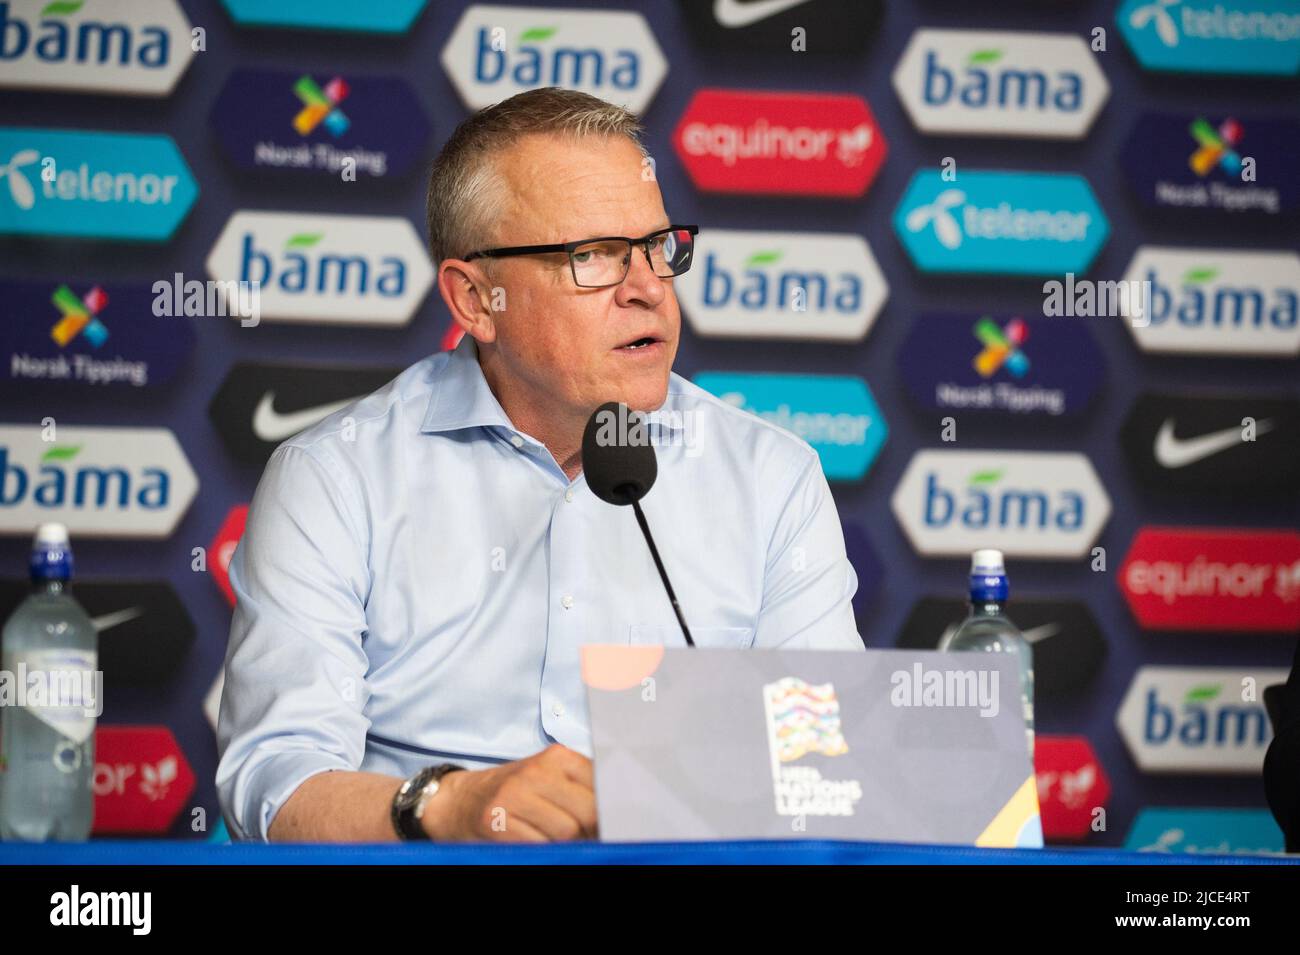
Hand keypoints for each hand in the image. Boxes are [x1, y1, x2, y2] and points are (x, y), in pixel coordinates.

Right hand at [421, 744, 597, 841]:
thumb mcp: (546, 776)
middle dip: (592, 832)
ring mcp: (513, 797)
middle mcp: (535, 772)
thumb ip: (580, 786)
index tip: (613, 823)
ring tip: (561, 842)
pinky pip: (539, 846)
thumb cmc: (512, 791)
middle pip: (588, 812)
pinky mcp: (496, 823)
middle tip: (587, 839)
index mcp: (555, 757)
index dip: (611, 810)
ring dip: (569, 845)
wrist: (458, 801)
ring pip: (567, 833)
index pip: (601, 784)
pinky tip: (539, 844)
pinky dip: (545, 851)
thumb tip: (617, 812)